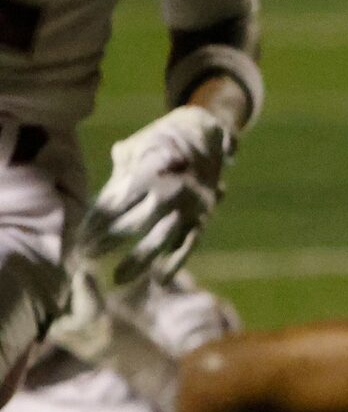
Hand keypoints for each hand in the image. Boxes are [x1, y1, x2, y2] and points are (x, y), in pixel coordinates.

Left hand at [79, 105, 236, 285]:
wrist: (205, 132)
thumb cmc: (158, 139)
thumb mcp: (134, 150)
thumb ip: (117, 181)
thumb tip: (97, 212)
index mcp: (150, 171)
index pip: (116, 204)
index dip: (95, 223)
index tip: (78, 239)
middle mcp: (171, 190)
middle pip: (134, 223)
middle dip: (107, 242)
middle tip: (86, 257)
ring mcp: (190, 205)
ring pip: (161, 238)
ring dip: (138, 260)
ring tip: (118, 278)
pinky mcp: (203, 216)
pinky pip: (189, 243)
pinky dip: (175, 262)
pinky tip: (159, 279)